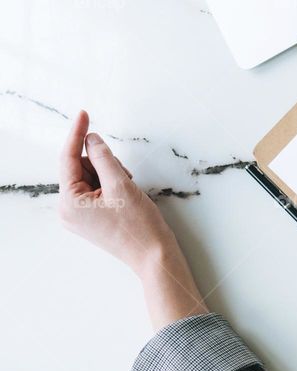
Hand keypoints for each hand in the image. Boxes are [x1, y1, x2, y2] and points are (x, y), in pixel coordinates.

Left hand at [59, 111, 205, 326]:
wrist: (155, 257)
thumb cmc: (140, 227)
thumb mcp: (122, 185)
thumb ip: (104, 157)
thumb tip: (92, 139)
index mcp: (68, 202)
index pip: (69, 158)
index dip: (77, 133)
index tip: (84, 113)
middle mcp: (67, 210)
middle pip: (80, 168)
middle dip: (103, 164)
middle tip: (125, 177)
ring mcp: (78, 217)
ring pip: (90, 178)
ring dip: (110, 176)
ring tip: (128, 191)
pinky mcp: (90, 219)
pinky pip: (96, 191)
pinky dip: (111, 186)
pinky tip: (125, 197)